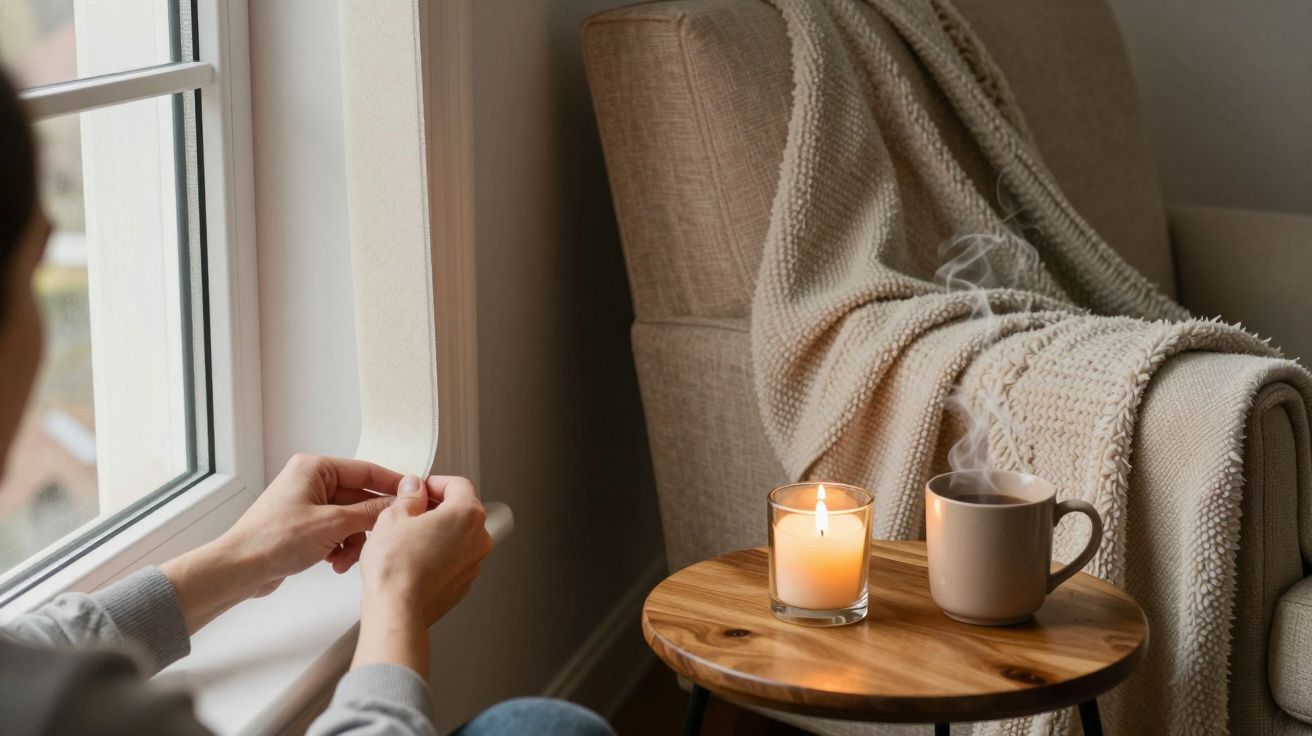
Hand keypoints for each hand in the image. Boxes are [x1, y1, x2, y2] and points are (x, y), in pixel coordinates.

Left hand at [162, 454, 409, 632]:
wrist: (239, 569)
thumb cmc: (273, 540)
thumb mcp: (333, 524)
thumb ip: (371, 512)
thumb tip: (399, 501)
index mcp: (315, 468)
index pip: (366, 471)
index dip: (391, 485)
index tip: (414, 496)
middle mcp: (311, 482)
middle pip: (359, 498)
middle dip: (367, 524)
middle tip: (383, 538)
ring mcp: (307, 504)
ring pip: (350, 519)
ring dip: (353, 541)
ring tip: (345, 559)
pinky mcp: (304, 527)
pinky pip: (337, 532)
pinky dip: (340, 547)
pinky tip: (335, 563)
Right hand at [352, 474, 491, 675]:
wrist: (397, 609)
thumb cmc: (396, 566)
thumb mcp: (394, 516)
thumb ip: (409, 496)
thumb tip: (414, 488)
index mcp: (467, 514)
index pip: (458, 484)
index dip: (435, 483)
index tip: (419, 489)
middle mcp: (478, 538)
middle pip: (461, 510)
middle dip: (437, 507)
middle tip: (410, 512)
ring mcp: (474, 563)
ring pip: (458, 536)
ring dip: (438, 532)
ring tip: (408, 538)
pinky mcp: (463, 583)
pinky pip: (454, 559)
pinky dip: (439, 555)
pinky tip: (415, 559)